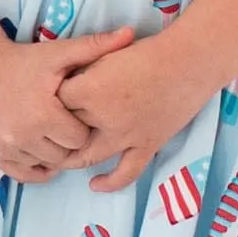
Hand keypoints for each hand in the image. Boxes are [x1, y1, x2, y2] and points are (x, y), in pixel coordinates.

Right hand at [0, 28, 135, 182]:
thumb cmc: (22, 60)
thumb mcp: (58, 52)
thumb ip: (95, 47)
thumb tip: (130, 35)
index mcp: (44, 113)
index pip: (80, 139)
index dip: (83, 126)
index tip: (77, 114)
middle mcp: (24, 135)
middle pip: (65, 156)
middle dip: (68, 142)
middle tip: (65, 125)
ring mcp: (7, 147)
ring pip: (45, 166)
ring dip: (52, 154)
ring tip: (51, 134)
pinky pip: (23, 174)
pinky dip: (34, 167)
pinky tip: (40, 152)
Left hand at [58, 31, 220, 193]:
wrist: (188, 61)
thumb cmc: (146, 52)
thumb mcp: (105, 54)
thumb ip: (82, 72)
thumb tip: (62, 85)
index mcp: (90, 90)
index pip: (56, 101)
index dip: (52, 98)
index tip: (49, 96)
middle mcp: (104, 117)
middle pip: (68, 130)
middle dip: (58, 127)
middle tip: (50, 125)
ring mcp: (126, 136)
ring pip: (88, 156)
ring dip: (72, 157)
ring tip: (62, 156)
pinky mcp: (146, 146)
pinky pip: (125, 173)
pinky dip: (109, 182)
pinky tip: (95, 184)